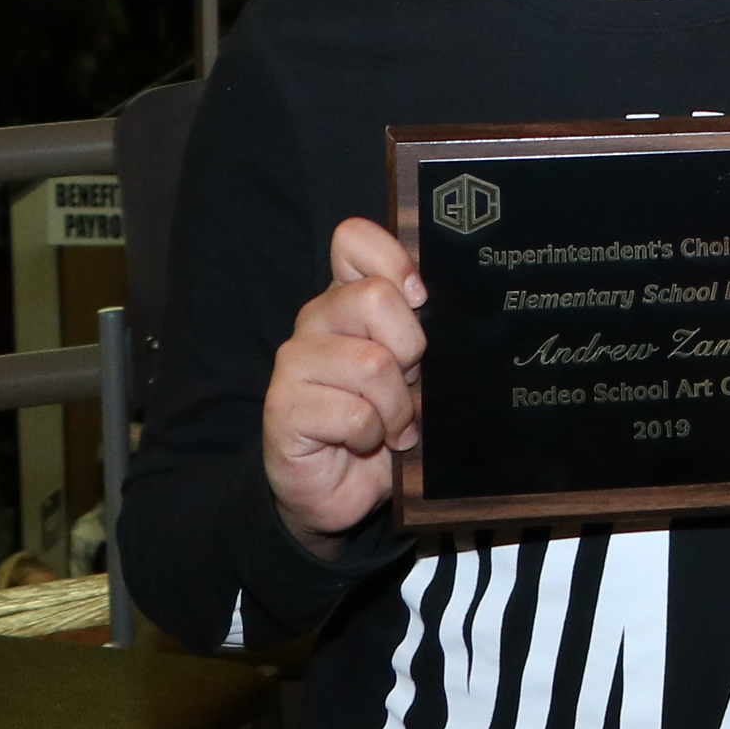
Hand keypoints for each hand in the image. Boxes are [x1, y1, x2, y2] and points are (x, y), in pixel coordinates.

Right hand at [263, 218, 425, 552]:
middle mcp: (316, 320)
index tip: (420, 297)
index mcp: (347, 300)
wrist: (339, 487)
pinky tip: (365, 443)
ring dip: (396, 406)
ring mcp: (294, 362)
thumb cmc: (383, 421)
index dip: (393, 259)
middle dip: (410, 349)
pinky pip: (353, 412)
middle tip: (409, 382)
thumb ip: (419, 333)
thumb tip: (447, 314)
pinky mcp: (282, 406)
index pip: (352, 241)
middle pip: (373, 297)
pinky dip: (372, 434)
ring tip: (393, 424)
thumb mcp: (411, 370)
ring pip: (371, 363)